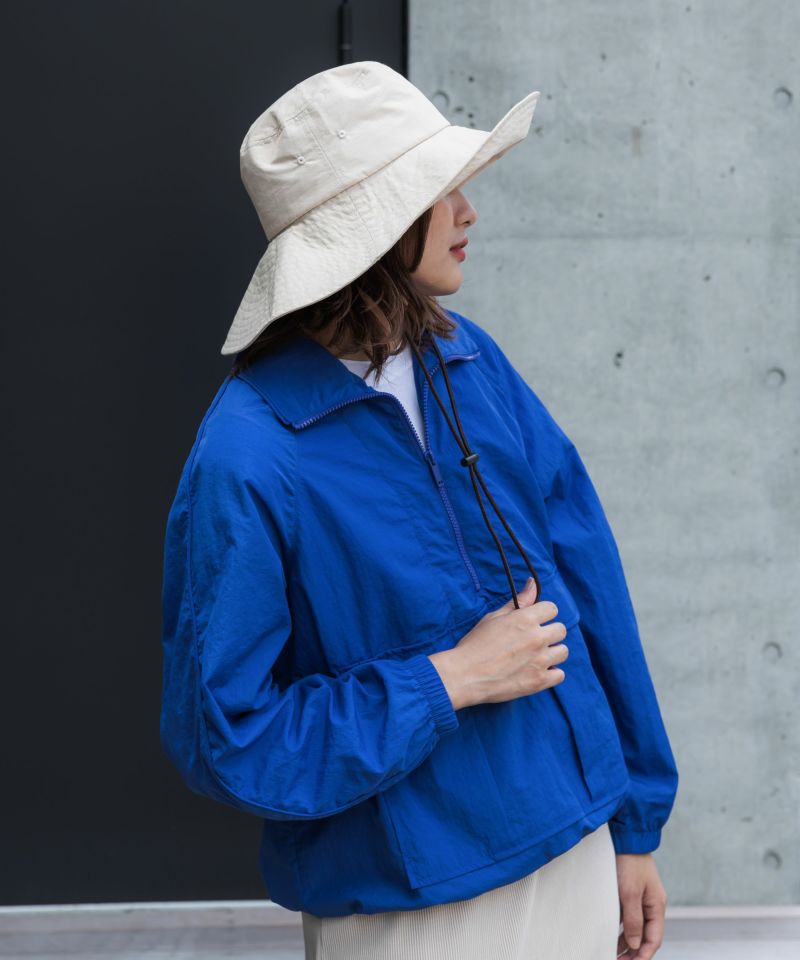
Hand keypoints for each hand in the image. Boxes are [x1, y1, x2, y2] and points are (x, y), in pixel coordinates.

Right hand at [427, 576, 567, 709]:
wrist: (465, 675)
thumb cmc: (476, 644)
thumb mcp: (494, 617)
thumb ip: (519, 601)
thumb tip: (532, 583)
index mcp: (526, 619)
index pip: (552, 609)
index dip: (543, 614)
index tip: (535, 621)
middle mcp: (537, 638)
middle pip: (561, 630)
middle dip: (549, 632)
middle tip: (534, 640)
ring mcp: (540, 661)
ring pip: (563, 651)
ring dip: (553, 652)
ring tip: (537, 656)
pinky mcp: (539, 681)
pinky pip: (560, 674)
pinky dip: (551, 673)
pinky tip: (537, 671)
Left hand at [615, 852, 666, 958]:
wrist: (625, 837)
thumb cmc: (629, 862)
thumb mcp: (629, 892)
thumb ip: (632, 920)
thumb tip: (635, 945)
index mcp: (657, 906)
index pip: (654, 939)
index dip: (643, 955)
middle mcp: (651, 905)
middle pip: (645, 936)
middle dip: (634, 953)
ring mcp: (640, 899)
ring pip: (635, 928)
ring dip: (626, 943)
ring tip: (613, 955)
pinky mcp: (629, 893)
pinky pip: (627, 918)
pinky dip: (620, 929)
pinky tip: (611, 937)